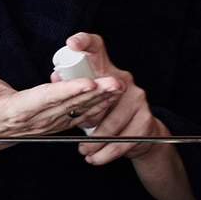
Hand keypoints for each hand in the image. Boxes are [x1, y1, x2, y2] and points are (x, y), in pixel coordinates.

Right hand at [0, 65, 123, 139]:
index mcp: (21, 109)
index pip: (48, 98)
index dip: (69, 91)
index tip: (88, 82)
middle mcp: (39, 119)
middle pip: (71, 104)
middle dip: (95, 93)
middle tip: (116, 82)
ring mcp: (50, 123)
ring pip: (80, 110)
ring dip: (101, 100)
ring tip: (119, 88)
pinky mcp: (57, 123)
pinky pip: (81, 115)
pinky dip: (98, 107)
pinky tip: (111, 97)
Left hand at [60, 33, 165, 166]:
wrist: (141, 134)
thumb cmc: (107, 113)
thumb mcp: (88, 99)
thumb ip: (72, 87)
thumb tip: (55, 77)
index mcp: (105, 70)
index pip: (96, 47)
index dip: (84, 42)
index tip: (72, 43)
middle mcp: (124, 80)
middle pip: (102, 92)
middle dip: (87, 114)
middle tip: (75, 127)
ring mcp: (137, 99)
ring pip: (110, 124)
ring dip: (95, 142)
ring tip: (84, 150)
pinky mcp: (145, 120)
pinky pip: (121, 140)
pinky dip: (106, 152)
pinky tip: (96, 157)